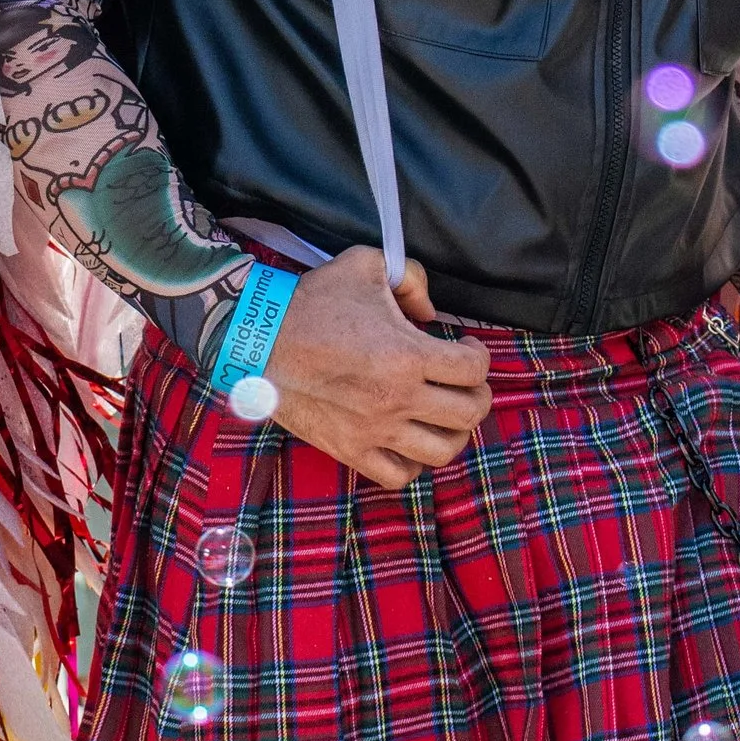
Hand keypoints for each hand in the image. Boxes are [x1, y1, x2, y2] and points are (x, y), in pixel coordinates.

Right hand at [261, 247, 492, 488]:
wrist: (259, 339)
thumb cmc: (313, 301)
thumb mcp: (367, 264)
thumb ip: (411, 278)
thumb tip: (430, 312)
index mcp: (409, 355)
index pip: (474, 370)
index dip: (480, 357)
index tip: (466, 348)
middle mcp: (398, 398)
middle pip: (469, 414)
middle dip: (477, 396)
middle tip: (464, 384)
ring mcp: (374, 430)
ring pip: (442, 452)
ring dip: (453, 433)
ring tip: (443, 417)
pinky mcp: (350, 450)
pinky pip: (398, 475)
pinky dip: (413, 464)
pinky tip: (409, 441)